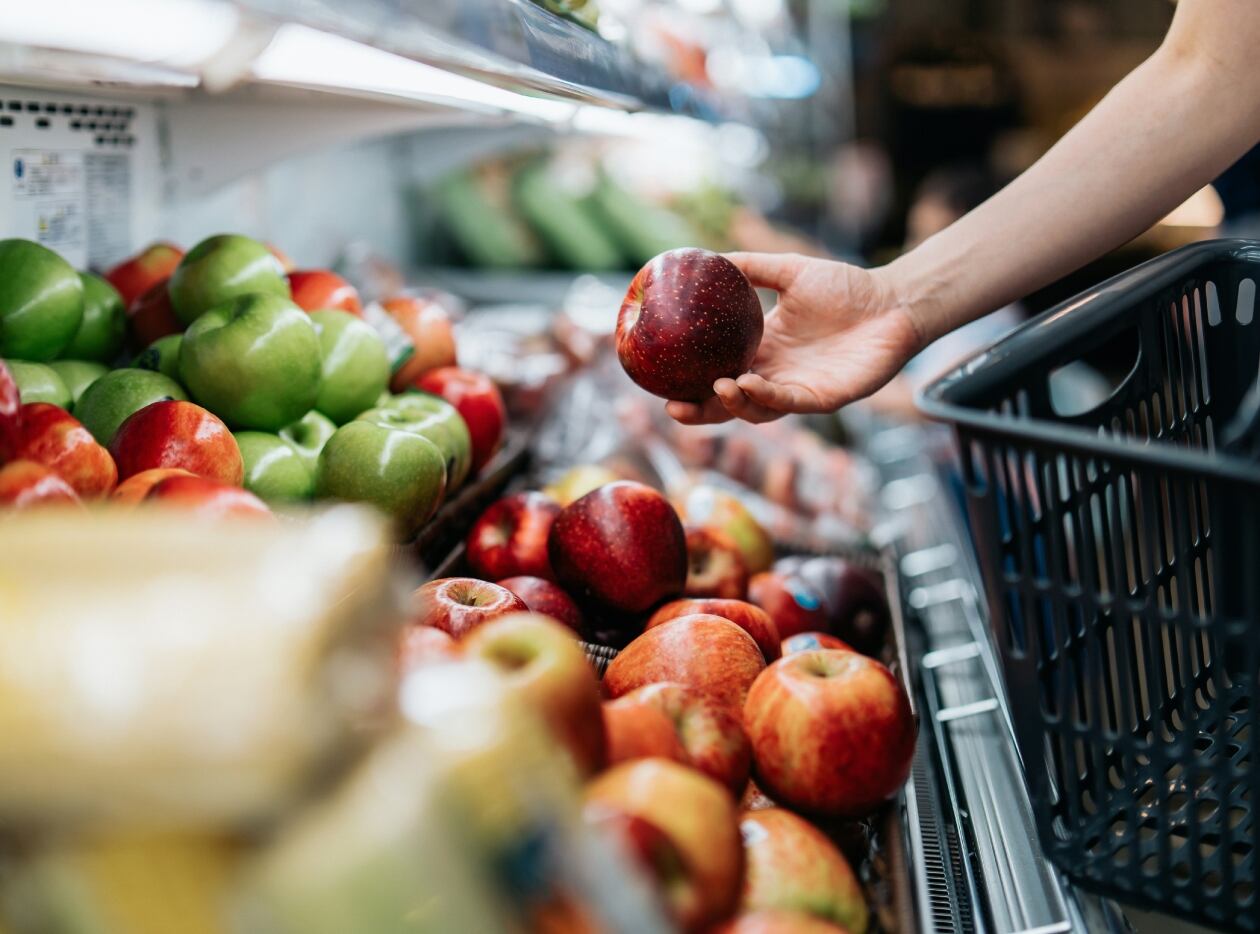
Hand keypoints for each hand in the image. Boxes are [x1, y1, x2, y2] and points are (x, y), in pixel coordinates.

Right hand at [665, 253, 923, 424]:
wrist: (892, 300)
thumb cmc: (846, 287)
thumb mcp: (788, 271)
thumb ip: (750, 267)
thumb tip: (705, 256)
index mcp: (762, 350)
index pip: (717, 373)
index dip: (689, 383)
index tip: (659, 380)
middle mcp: (775, 375)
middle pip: (728, 403)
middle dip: (700, 412)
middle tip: (672, 408)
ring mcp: (798, 390)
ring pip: (756, 410)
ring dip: (733, 404)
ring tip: (718, 385)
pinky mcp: (824, 398)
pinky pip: (788, 403)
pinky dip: (765, 397)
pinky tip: (747, 382)